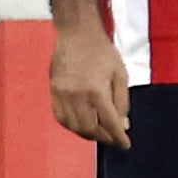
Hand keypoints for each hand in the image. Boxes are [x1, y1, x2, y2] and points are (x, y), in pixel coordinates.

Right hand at [47, 0, 129, 147]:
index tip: (125, 145)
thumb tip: (122, 124)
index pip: (109, 123)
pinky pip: (60, 117)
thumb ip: (122, 101)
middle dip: (103, 137)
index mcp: (96, 90)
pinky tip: (82, 122)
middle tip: (113, 137)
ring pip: (73, 126)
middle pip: (89, 129)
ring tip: (98, 130)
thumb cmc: (101, 50)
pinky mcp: (53, 91)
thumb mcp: (121, 74)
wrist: (76, 33)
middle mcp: (76, 95)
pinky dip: (72, 125)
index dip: (119, 137)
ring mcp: (62, 94)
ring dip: (87, 133)